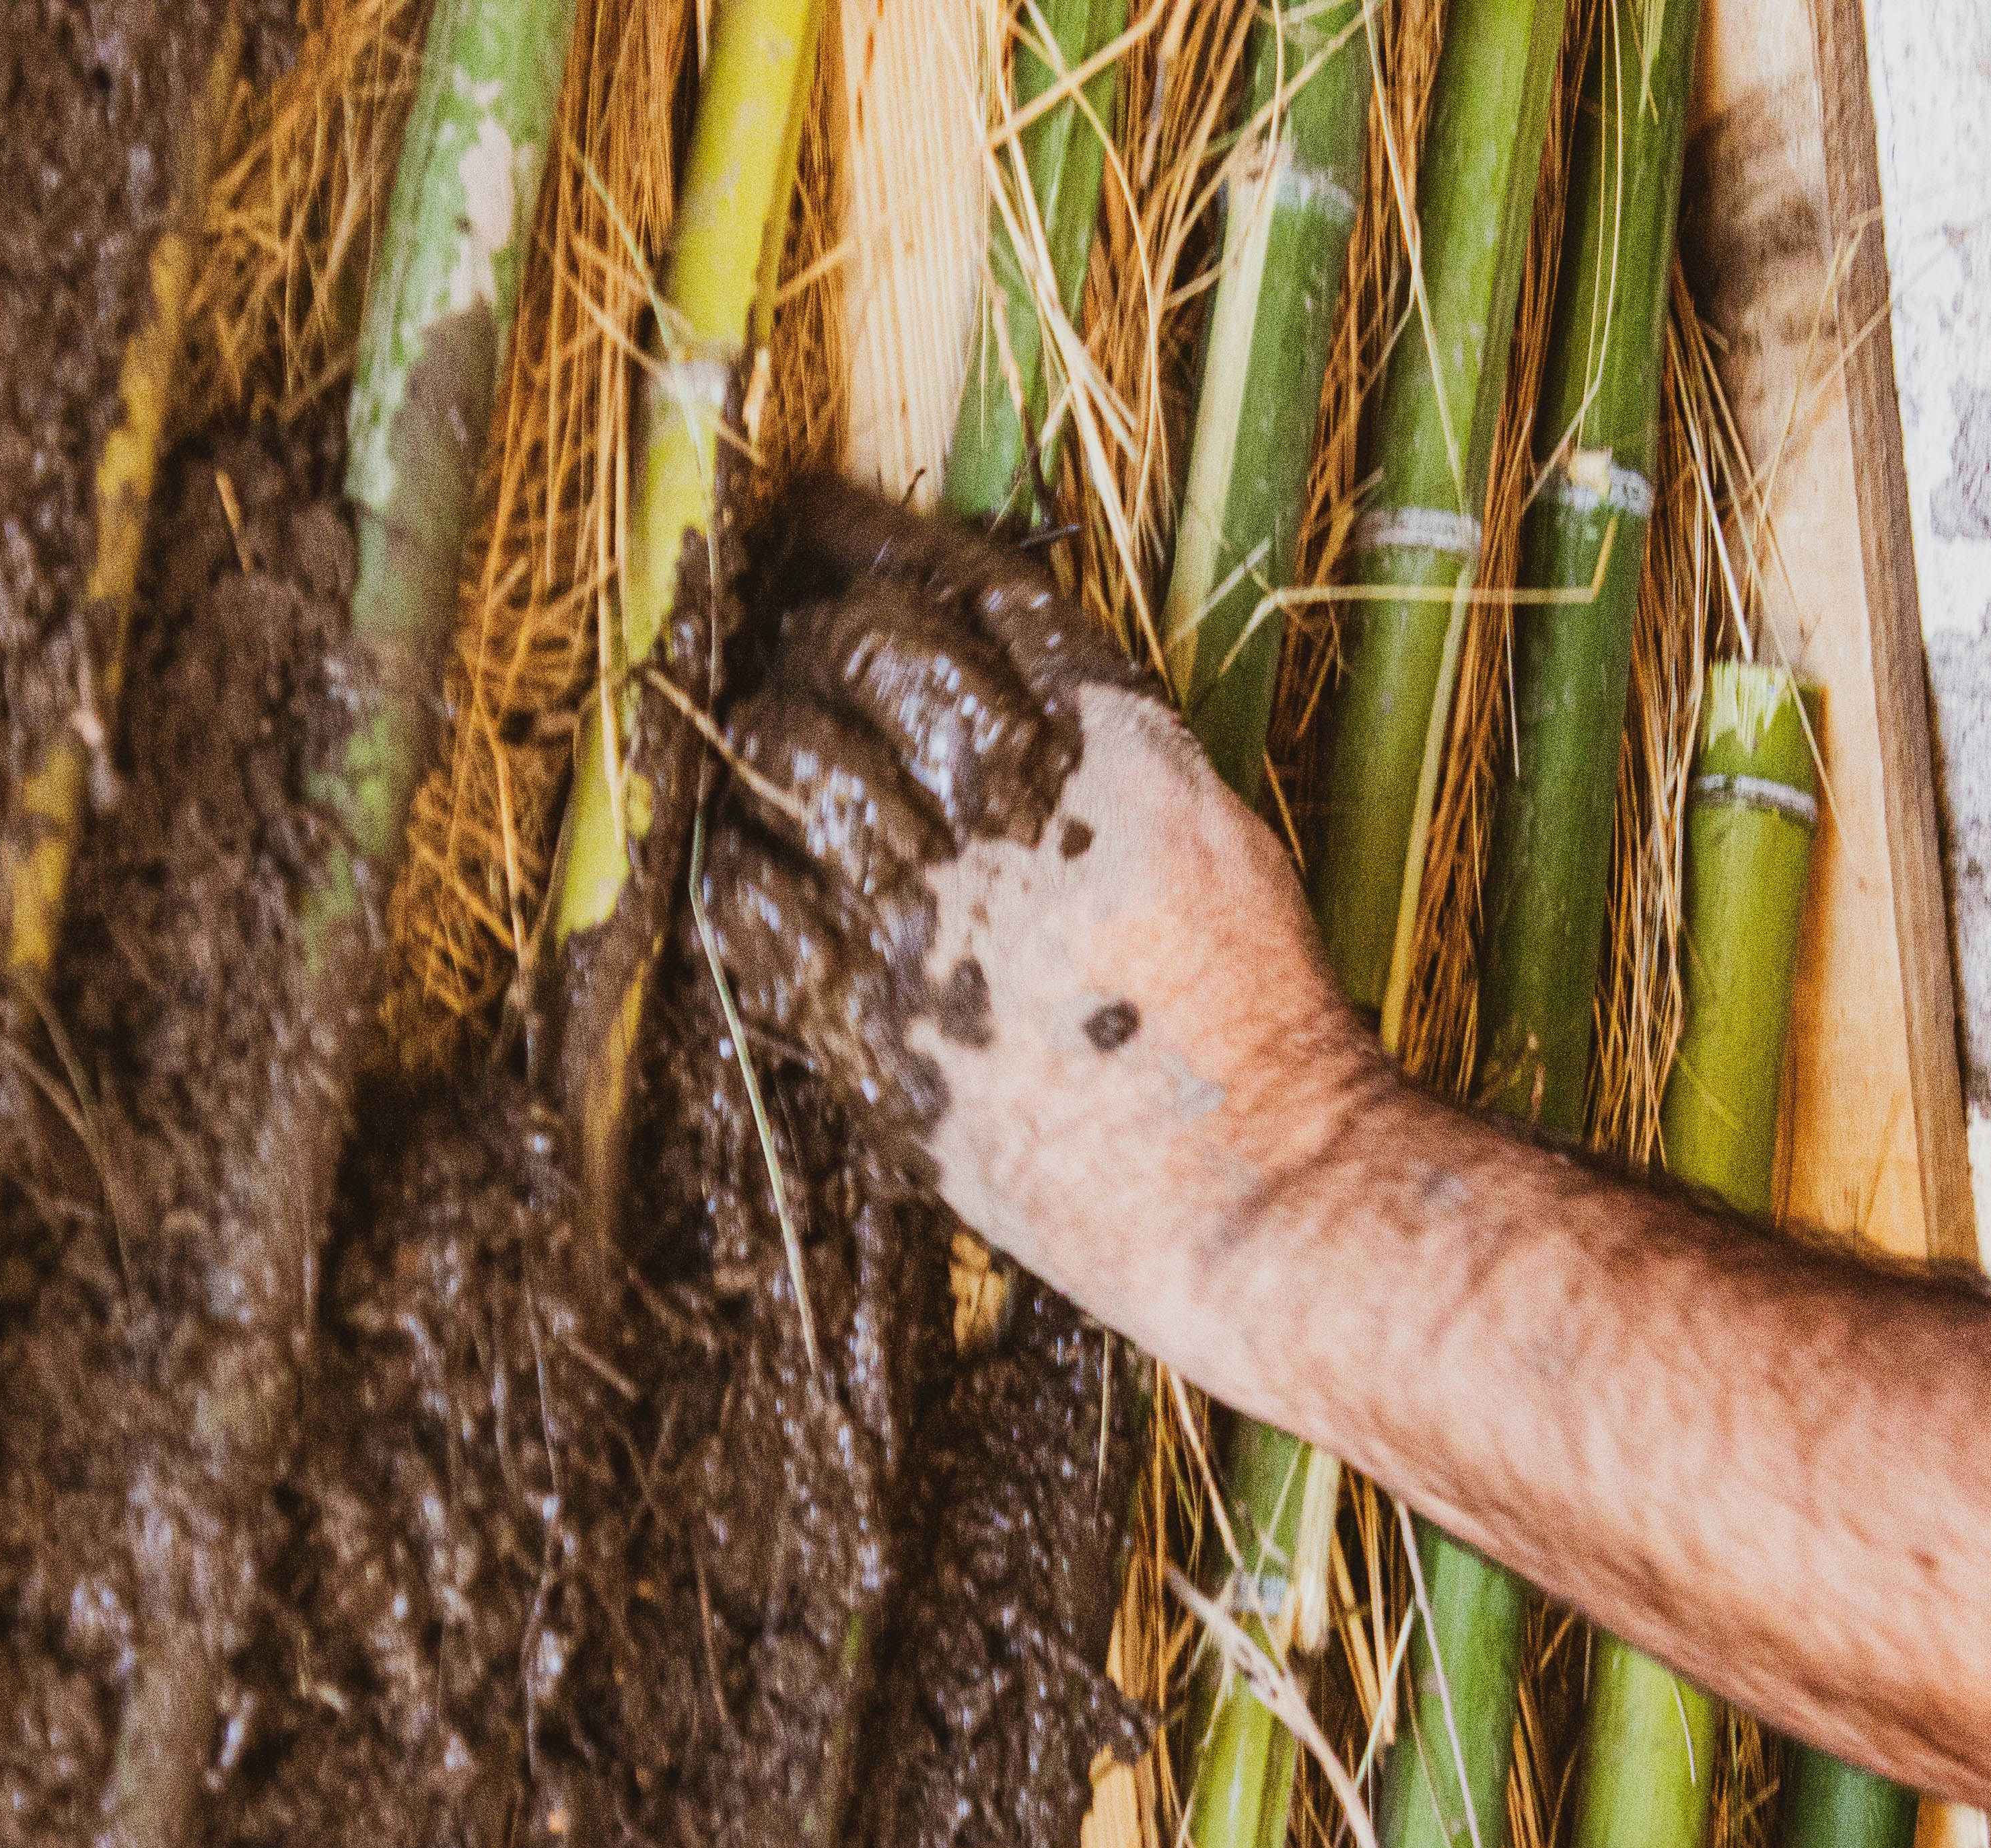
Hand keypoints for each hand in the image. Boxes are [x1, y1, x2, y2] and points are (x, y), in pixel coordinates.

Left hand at [696, 480, 1377, 1290]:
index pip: (970, 589)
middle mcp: (1016, 811)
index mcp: (1116, 747)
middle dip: (813, 631)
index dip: (877, 541)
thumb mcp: (1208, 830)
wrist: (1253, 1182)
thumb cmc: (1253, 1020)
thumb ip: (1103, 745)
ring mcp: (932, 918)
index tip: (824, 523)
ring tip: (765, 739)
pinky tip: (751, 864)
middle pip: (865, 651)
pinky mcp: (872, 1026)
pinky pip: (750, 904)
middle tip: (793, 647)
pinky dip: (737, 865)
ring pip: (790, 754)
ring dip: (763, 729)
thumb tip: (996, 670)